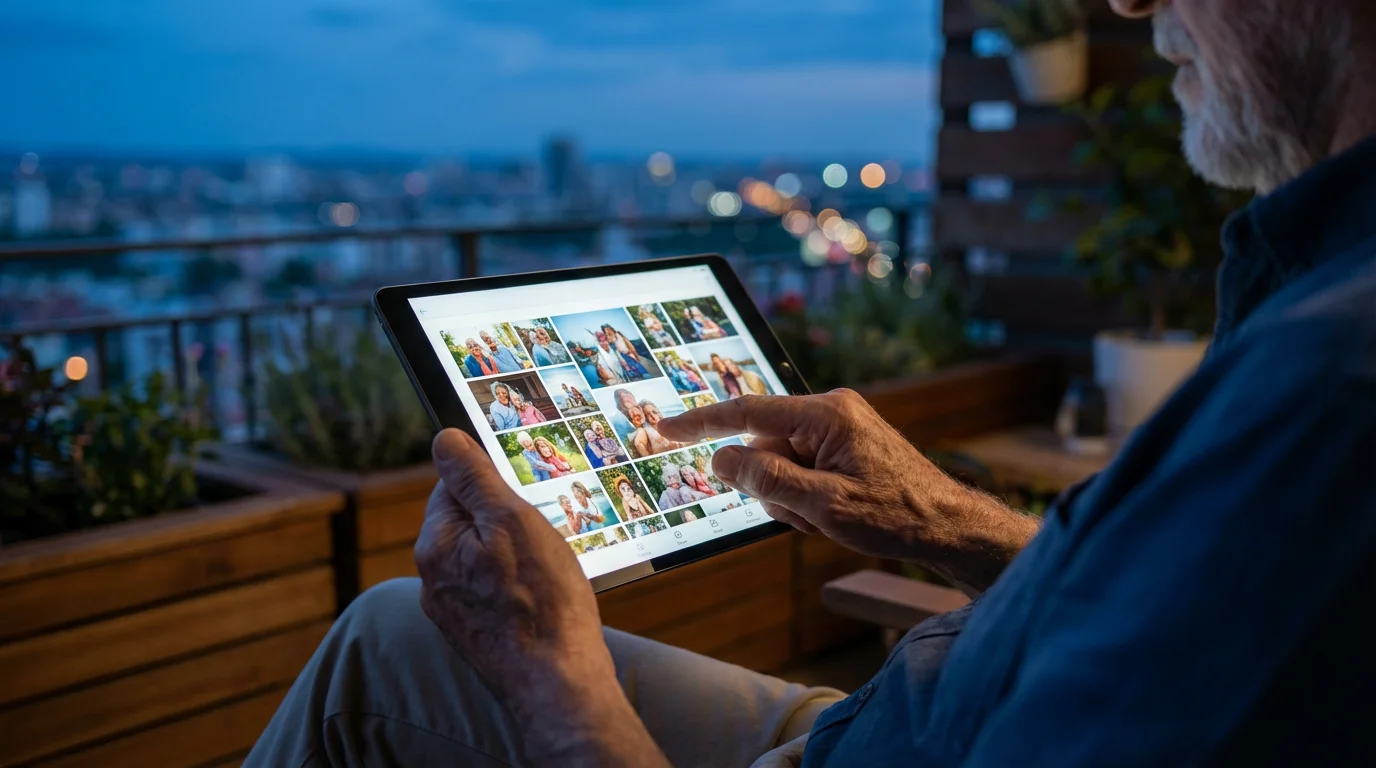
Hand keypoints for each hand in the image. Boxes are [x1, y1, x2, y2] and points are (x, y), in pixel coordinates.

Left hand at [416, 429, 667, 763]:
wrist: (558, 684)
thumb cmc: (542, 602)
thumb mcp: (512, 521)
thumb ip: (474, 478)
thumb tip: (444, 438)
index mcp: (436, 545)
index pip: (454, 487)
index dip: (494, 485)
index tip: (525, 496)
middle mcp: (433, 580)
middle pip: (470, 524)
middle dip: (507, 522)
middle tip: (544, 536)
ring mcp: (454, 612)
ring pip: (485, 560)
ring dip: (516, 556)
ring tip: (549, 571)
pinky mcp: (477, 635)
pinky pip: (495, 593)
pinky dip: (519, 588)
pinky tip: (545, 599)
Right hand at [657, 391, 1038, 593]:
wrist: (949, 526)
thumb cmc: (895, 515)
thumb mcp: (822, 505)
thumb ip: (766, 479)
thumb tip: (722, 458)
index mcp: (825, 414)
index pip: (746, 412)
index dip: (700, 423)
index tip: (663, 427)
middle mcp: (830, 411)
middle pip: (764, 446)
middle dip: (772, 488)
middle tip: (807, 516)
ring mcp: (838, 429)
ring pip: (780, 465)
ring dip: (791, 500)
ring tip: (828, 519)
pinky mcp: (843, 447)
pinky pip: (801, 470)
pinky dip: (806, 499)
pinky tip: (835, 515)